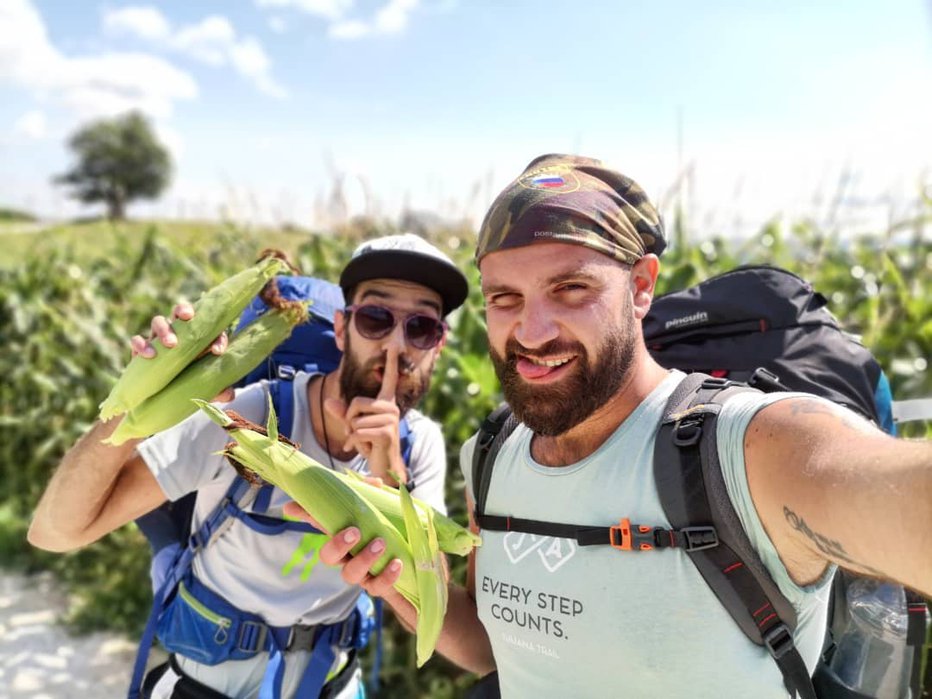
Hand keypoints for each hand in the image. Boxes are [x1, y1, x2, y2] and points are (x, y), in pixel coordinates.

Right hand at [129, 302, 231, 400]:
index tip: (218, 351)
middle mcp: (177, 333)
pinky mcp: (140, 349)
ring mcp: (157, 339)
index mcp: (198, 338)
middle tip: (188, 318)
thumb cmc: (187, 385)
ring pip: (159, 322)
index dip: (217, 337)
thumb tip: (229, 394)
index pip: (210, 328)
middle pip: (180, 312)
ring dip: (164, 329)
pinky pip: (137, 340)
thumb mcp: (205, 389)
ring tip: (171, 344)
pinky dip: (141, 344)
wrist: (157, 397)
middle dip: (184, 310)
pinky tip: (149, 355)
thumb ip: (218, 390)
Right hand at [282, 503, 406, 601]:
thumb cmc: (395, 532)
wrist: (416, 560)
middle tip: (354, 531)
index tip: (290, 508)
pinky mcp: (379, 587)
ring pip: (350, 574)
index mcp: (346, 534)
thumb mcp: (388, 510)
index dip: (305, 515)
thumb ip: (379, 496)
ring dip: (364, 559)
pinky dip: (386, 576)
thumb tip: (376, 483)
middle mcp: (348, 556)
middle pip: (328, 556)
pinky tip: (396, 563)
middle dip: (337, 545)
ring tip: (380, 543)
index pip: (321, 523)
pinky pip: (377, 587)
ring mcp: (362, 573)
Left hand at [325, 347, 405, 483]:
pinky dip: (354, 443)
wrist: (385, 467)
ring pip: (354, 420)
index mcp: (386, 401)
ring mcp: (391, 420)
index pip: (390, 378)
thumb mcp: (354, 425)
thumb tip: (328, 401)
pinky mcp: (386, 433)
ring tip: (364, 442)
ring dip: (352, 434)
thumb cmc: (370, 443)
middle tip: (357, 433)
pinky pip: (357, 432)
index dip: (391, 362)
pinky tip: (364, 449)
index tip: (393, 344)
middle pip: (355, 403)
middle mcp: (391, 407)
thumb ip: (342, 412)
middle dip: (349, 420)